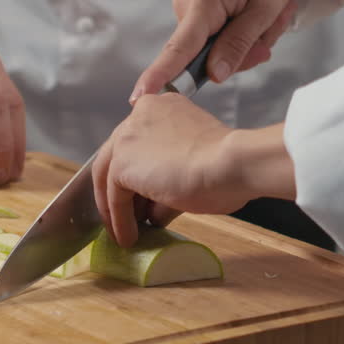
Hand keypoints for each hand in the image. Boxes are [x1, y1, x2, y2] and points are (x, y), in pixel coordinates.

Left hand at [92, 93, 256, 248]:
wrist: (232, 164)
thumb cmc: (228, 164)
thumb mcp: (194, 163)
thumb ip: (168, 179)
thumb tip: (152, 211)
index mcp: (160, 107)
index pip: (137, 142)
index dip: (136, 171)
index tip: (139, 195)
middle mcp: (139, 115)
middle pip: (116, 156)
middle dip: (120, 190)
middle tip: (127, 216)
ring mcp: (127, 137)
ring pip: (111, 177)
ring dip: (117, 209)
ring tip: (128, 232)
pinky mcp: (122, 164)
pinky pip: (115, 197)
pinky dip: (119, 219)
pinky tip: (129, 236)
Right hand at [130, 0, 302, 101]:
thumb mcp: (266, 4)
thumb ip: (239, 42)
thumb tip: (214, 76)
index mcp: (204, 2)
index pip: (179, 49)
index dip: (161, 76)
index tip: (140, 98)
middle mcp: (187, 2)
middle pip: (209, 54)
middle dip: (247, 48)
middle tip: (277, 24)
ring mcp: (190, 0)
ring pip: (218, 43)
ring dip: (250, 34)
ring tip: (273, 8)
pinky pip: (218, 28)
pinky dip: (242, 23)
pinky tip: (260, 5)